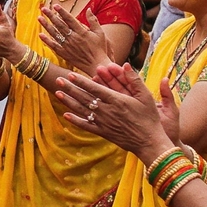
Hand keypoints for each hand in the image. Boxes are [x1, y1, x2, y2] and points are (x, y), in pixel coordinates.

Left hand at [39, 2, 110, 75]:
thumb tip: (89, 9)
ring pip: (54, 34)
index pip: (69, 19)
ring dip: (46, 26)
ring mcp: (67, 46)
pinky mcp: (64, 54)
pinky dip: (47, 41)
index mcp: (81, 31)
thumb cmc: (99, 48)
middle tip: (44, 9)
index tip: (55, 5)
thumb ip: (93, 20)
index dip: (62, 12)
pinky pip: (53, 46)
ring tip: (39, 18)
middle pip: (59, 24)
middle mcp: (73, 38)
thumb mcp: (99, 32)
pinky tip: (40, 35)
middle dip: (51, 16)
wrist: (96, 65)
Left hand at [51, 64, 171, 159]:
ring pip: (82, 110)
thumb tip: (125, 64)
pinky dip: (75, 120)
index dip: (81, 81)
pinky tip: (66, 115)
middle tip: (58, 79)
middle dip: (70, 88)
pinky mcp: (103, 132)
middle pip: (84, 97)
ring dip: (69, 101)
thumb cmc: (149, 118)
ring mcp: (103, 123)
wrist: (148, 142)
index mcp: (116, 100)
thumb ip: (134, 80)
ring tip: (57, 93)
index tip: (70, 74)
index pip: (94, 88)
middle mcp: (106, 111)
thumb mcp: (146, 96)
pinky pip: (86, 125)